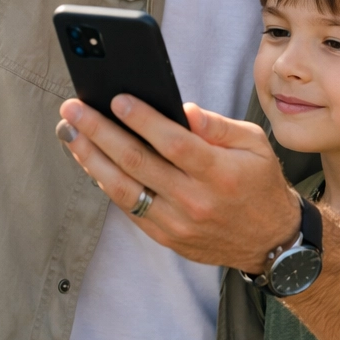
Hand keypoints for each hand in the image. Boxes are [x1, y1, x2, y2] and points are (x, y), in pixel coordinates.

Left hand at [58, 96, 300, 272]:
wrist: (270, 241)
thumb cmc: (260, 183)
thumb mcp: (254, 144)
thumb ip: (217, 126)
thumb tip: (183, 110)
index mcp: (221, 172)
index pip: (174, 143)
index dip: (143, 120)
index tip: (117, 99)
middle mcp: (196, 201)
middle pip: (138, 163)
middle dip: (100, 132)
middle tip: (74, 109)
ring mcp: (178, 223)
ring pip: (124, 189)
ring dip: (91, 159)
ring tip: (69, 133)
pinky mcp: (166, 237)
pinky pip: (129, 208)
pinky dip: (106, 184)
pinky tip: (90, 161)